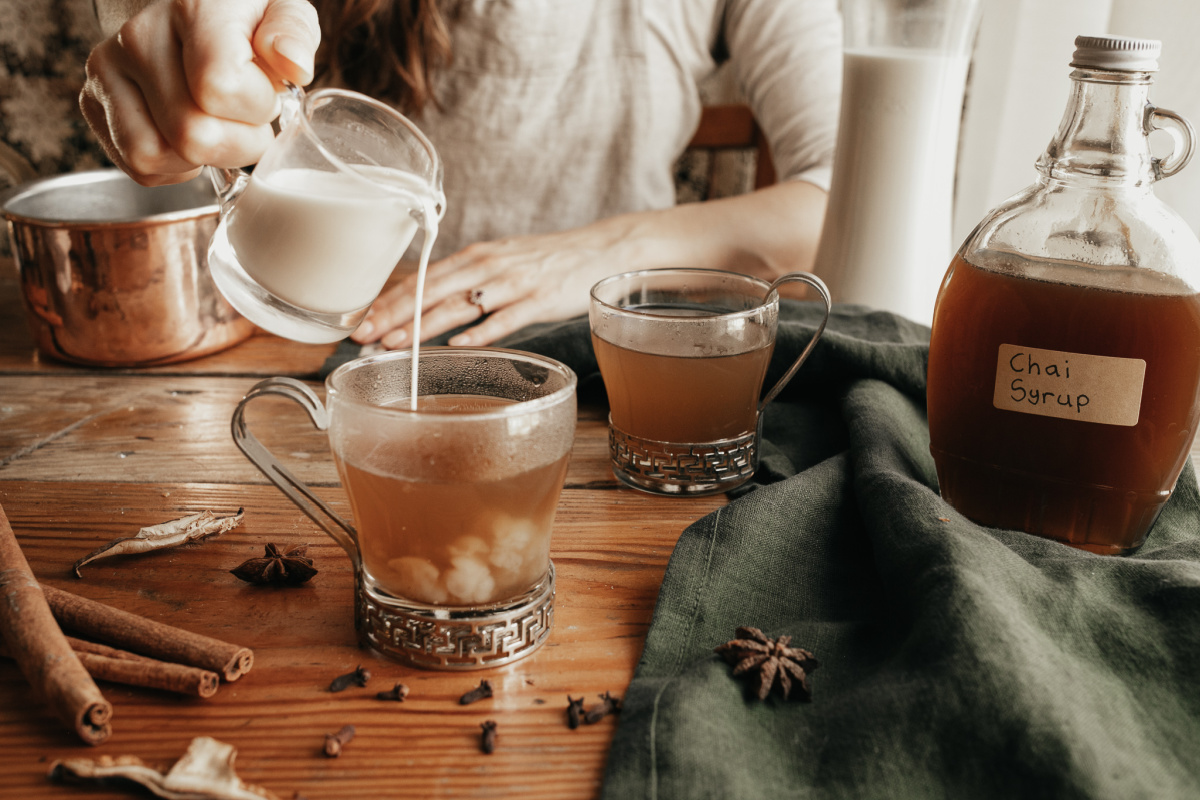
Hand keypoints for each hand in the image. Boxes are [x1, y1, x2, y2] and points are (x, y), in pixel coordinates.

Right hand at [80, 0, 319, 185]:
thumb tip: (292, 64)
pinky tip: (189, 135)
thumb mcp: (283, 10)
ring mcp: (108, 70)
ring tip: (217, 126)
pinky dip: (173, 165)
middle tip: (246, 119)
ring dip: (200, 158)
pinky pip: (137, 166)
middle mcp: (138, 37)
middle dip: (237, 142)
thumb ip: (293, 31)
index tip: (267, 94)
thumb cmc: (245, 19)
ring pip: (154, 155)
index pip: (219, 89)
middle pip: (191, 135)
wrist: (193, 12)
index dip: (258, 109)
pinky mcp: (93, 102)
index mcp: (191, 9)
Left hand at [351, 215, 644, 348]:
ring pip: (459, 305)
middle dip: (393, 313)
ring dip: (423, 325)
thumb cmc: (546, 263)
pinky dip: (481, 332)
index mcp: (474, 257)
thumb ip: (468, 283)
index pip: (422, 278)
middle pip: (431, 291)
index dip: (388, 299)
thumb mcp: (500, 264)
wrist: (598, 250)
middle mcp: (487, 265)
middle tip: (363, 334)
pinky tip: (458, 346)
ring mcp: (513, 283)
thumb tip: (430, 306)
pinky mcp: (539, 300)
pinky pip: (505, 319)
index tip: (360, 318)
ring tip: (395, 343)